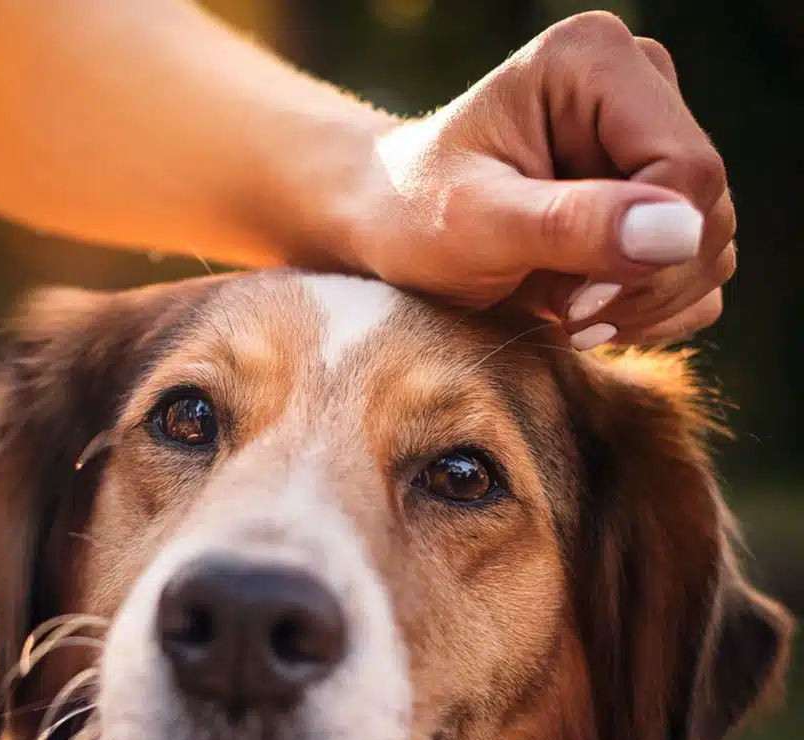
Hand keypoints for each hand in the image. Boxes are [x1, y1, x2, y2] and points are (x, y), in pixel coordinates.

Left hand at [345, 11, 732, 349]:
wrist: (394, 233)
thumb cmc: (414, 216)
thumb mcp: (474, 223)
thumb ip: (568, 224)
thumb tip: (678, 232)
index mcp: (596, 63)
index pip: (686, 169)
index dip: (649, 251)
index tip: (575, 304)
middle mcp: (638, 92)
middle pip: (707, 211)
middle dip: (644, 283)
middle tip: (566, 313)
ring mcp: (649, 148)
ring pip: (710, 247)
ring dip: (647, 303)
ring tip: (567, 311)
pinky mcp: (651, 202)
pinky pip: (696, 272)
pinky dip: (651, 310)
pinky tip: (586, 313)